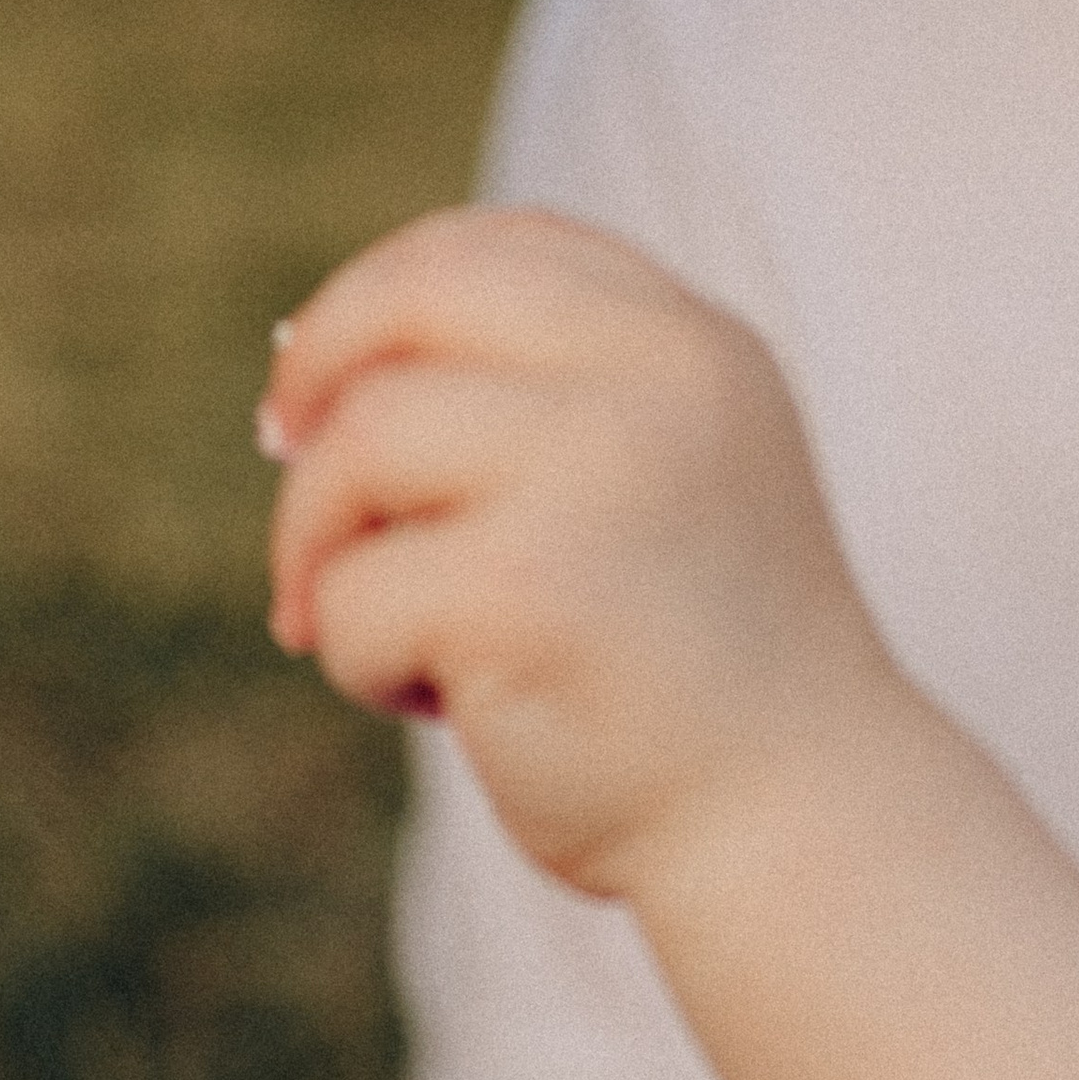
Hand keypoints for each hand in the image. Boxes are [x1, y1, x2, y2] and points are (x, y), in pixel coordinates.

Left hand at [261, 207, 882, 905]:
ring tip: (383, 643)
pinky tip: (442, 710)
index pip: (493, 251)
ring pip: (360, 446)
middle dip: (314, 386)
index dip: (376, 309)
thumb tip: (299, 368)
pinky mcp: (522, 589)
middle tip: (283, 471)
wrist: (795, 828)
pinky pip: (357, 595)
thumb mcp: (648, 493)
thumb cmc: (697, 686)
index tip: (318, 402)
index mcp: (693, 345)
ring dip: (326, 551)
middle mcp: (653, 381)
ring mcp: (591, 475)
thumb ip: (531, 414)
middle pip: (409, 303)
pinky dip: (361, 662)